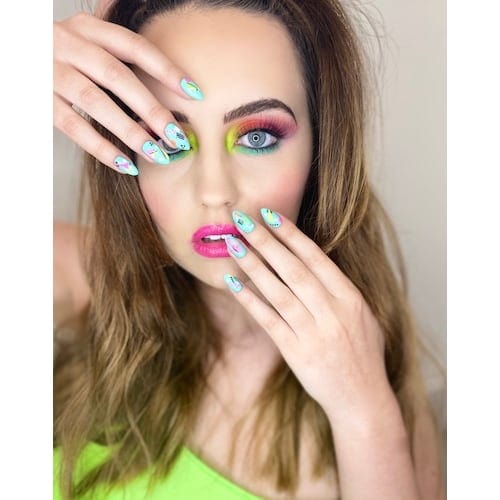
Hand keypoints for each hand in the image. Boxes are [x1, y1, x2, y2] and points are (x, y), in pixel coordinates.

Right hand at [53, 11, 201, 174]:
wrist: (15, 53)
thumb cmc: (65, 54)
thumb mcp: (89, 42)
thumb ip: (120, 57)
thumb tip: (172, 86)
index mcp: (88, 28)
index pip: (134, 46)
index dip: (165, 69)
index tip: (194, 93)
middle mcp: (68, 44)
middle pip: (117, 76)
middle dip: (151, 109)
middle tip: (176, 136)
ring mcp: (50, 71)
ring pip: (94, 102)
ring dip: (129, 131)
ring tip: (157, 154)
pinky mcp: (38, 99)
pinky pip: (73, 126)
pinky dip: (101, 147)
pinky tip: (125, 164)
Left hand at [223, 209, 395, 425]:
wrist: (362, 399)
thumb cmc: (363, 355)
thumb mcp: (364, 316)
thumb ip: (340, 290)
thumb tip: (315, 263)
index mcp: (350, 298)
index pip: (316, 258)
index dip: (291, 235)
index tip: (271, 215)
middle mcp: (331, 311)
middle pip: (293, 269)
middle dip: (267, 241)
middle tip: (244, 219)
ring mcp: (313, 332)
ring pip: (278, 291)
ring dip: (254, 265)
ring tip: (234, 243)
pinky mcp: (295, 352)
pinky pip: (268, 320)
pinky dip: (249, 300)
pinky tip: (233, 283)